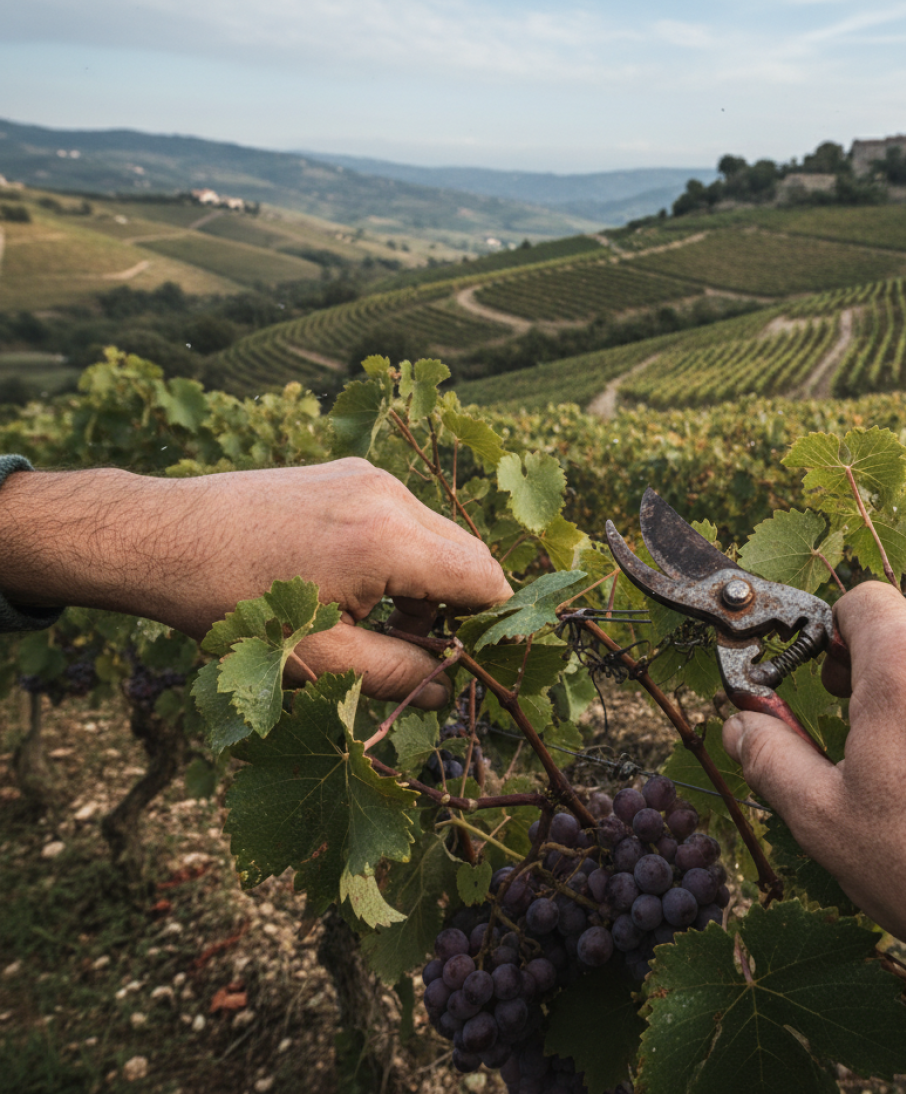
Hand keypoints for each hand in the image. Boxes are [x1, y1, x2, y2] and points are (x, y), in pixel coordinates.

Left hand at [0, 459, 511, 703]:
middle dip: (458, 605)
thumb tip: (446, 688)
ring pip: (436, 534)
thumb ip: (396, 676)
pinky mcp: (348, 471)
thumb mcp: (318, 660)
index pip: (485, 579)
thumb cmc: (233, 604)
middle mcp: (390, 496)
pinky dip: (400, 552)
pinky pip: (402, 515)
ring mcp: (369, 476)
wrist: (163, 537)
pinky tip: (353, 582)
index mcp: (390, 540)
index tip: (465, 658)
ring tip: (380, 619)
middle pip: (468, 553)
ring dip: (428, 580)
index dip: (488, 625)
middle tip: (418, 647)